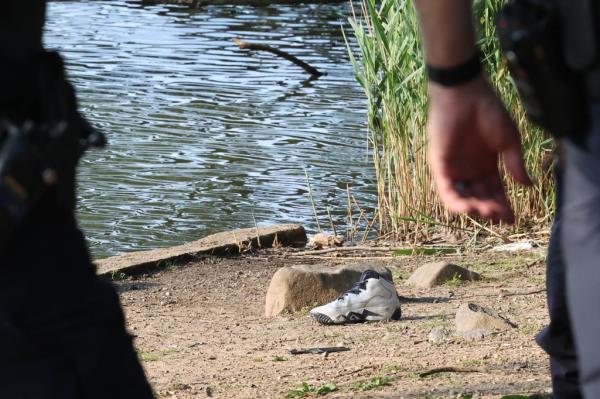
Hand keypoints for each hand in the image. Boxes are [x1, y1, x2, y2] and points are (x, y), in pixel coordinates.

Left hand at [427, 76, 531, 222]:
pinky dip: (456, 202)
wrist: (465, 94)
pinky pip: (446, 190)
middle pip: (480, 198)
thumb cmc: (488, 111)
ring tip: (488, 213)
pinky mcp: (439, 165)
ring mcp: (454, 168)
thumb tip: (528, 187)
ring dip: (475, 209)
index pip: (495, 192)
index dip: (503, 206)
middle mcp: (469, 170)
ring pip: (463, 198)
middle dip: (490, 210)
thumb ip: (515, 164)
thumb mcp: (509, 140)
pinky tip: (470, 209)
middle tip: (501, 217)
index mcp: (487, 164)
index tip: (513, 219)